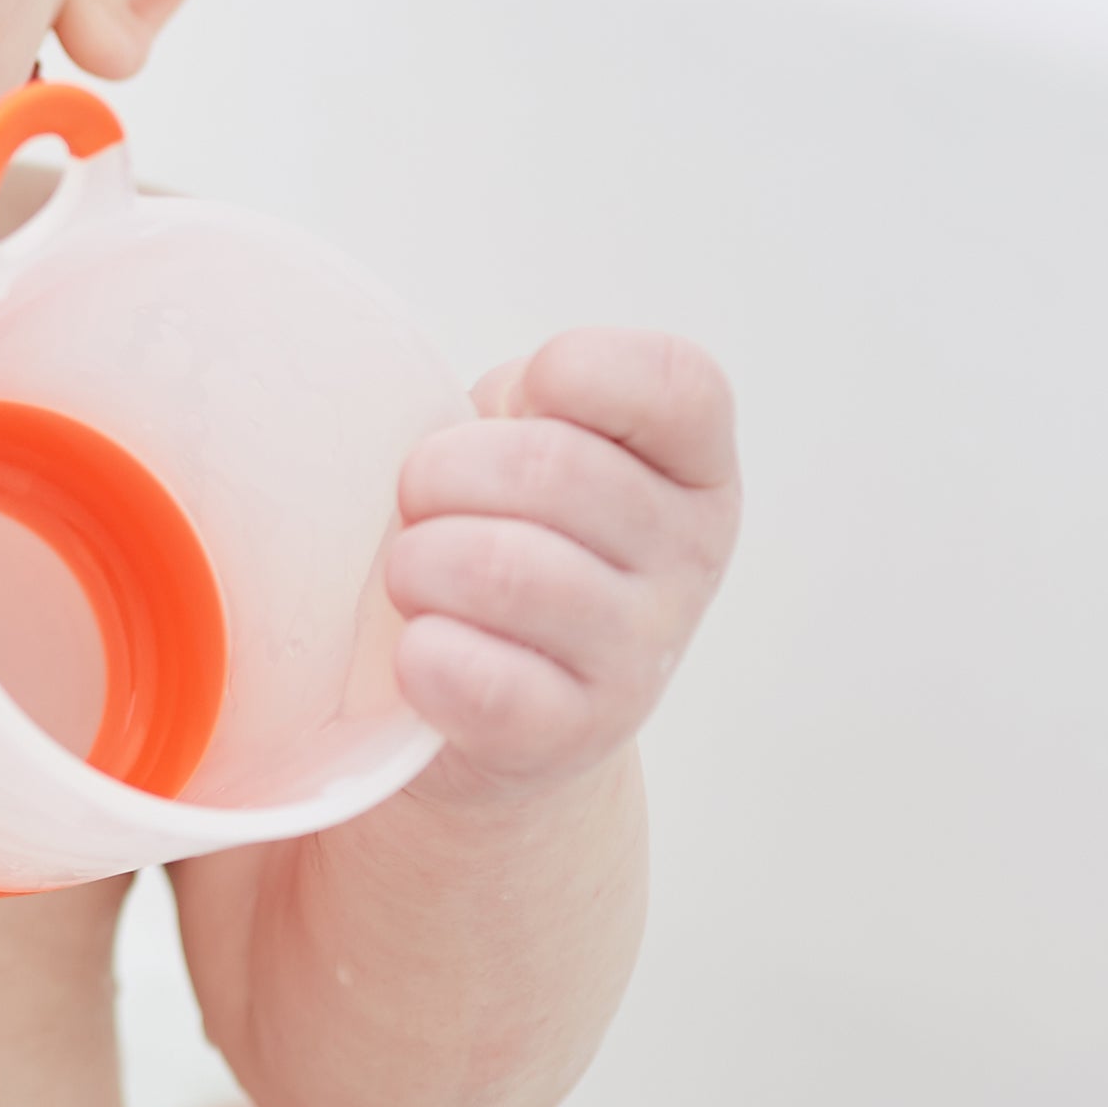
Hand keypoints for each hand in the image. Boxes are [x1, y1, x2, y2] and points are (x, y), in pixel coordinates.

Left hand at [385, 328, 739, 799]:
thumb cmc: (496, 528)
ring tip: (418, 575)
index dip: (574, 372)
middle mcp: (690, 557)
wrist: (482, 692)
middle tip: (422, 503)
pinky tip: (424, 649)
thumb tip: (483, 414)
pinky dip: (420, 654)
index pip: (674, 385)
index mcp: (690, 465)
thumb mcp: (523, 434)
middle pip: (549, 467)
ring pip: (499, 569)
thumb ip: (524, 399)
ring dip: (417, 562)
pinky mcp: (576, 734)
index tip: (523, 403)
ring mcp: (643, 652)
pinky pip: (475, 678)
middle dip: (439, 472)